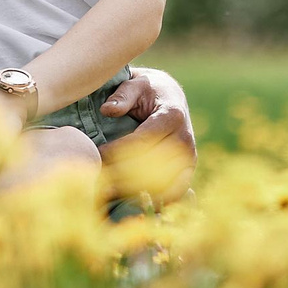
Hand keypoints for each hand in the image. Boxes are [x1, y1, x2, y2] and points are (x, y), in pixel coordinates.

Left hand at [98, 68, 196, 197]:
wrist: (172, 97)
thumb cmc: (148, 91)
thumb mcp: (136, 84)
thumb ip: (122, 96)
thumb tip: (107, 110)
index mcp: (172, 116)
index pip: (143, 140)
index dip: (119, 151)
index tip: (98, 155)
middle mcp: (185, 139)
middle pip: (152, 164)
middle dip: (123, 174)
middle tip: (98, 181)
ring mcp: (190, 157)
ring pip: (163, 182)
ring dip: (136, 191)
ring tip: (111, 195)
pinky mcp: (189, 170)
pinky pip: (175, 190)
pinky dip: (156, 199)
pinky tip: (132, 203)